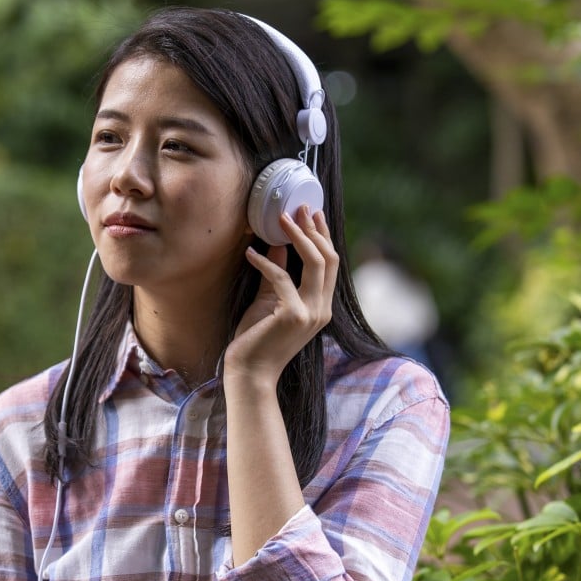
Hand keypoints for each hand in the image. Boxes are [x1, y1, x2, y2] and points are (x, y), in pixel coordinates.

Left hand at [225, 206, 338, 385]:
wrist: (250, 373)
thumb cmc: (256, 340)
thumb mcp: (268, 302)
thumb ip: (276, 276)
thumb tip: (278, 245)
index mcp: (320, 307)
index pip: (331, 264)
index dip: (323, 236)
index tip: (313, 214)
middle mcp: (321, 309)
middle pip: (329, 259)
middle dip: (314, 229)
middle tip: (299, 207)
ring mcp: (310, 313)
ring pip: (315, 263)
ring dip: (297, 237)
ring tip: (280, 218)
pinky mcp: (292, 315)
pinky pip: (281, 278)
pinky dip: (264, 263)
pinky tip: (249, 253)